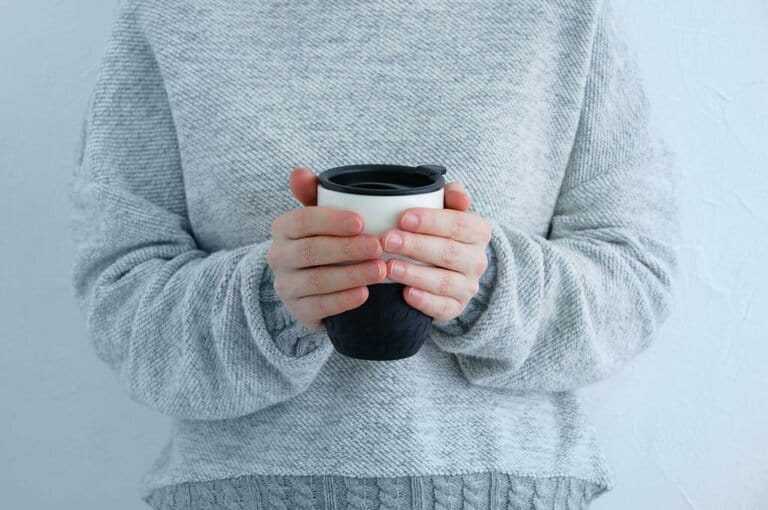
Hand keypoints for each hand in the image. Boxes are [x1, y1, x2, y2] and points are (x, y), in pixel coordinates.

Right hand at [266, 166, 386, 330]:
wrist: (316, 288)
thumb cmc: (324, 242)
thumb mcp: (320, 217)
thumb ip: (313, 194)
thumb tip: (300, 172)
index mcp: (282, 228)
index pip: (303, 220)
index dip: (332, 221)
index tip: (362, 222)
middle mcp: (278, 257)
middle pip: (311, 252)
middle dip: (347, 249)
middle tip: (378, 246)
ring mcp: (286, 287)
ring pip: (316, 281)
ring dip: (351, 275)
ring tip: (380, 271)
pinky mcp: (298, 312)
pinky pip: (319, 307)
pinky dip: (343, 300)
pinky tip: (365, 294)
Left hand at [381, 182, 491, 321]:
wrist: (448, 269)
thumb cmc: (441, 232)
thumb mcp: (448, 208)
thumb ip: (452, 195)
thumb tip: (459, 197)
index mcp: (478, 231)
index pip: (459, 224)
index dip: (431, 221)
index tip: (403, 218)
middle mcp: (477, 260)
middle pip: (448, 252)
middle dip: (416, 246)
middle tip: (387, 240)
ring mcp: (468, 287)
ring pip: (444, 282)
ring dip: (415, 274)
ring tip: (389, 267)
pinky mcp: (456, 308)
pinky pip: (443, 307)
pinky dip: (425, 301)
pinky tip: (405, 293)